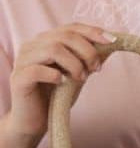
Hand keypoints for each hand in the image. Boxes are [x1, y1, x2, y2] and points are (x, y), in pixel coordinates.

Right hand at [8, 23, 114, 137]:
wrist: (37, 120)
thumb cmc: (57, 94)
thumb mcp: (78, 73)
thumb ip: (89, 58)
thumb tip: (111, 43)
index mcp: (46, 41)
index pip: (71, 28)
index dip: (92, 32)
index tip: (112, 41)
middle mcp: (32, 46)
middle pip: (64, 36)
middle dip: (87, 51)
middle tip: (96, 68)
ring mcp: (23, 61)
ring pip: (52, 49)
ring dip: (74, 64)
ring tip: (81, 78)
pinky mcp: (18, 78)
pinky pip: (37, 70)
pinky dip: (55, 75)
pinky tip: (61, 83)